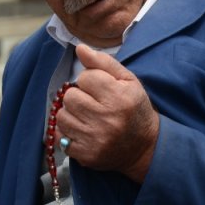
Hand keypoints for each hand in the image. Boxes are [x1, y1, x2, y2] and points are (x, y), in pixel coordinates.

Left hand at [57, 45, 159, 181]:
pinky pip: (61, 137)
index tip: (101, 89)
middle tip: (92, 104)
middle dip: (78, 97)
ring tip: (87, 117)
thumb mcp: (127, 81)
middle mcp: (106, 119)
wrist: (144, 147)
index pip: (85, 77)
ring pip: (62, 116)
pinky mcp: (85, 155)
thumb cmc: (134, 109)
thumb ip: (103, 62)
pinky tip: (83, 132)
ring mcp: (94, 139)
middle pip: (70, 96)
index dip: (91, 81)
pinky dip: (68, 133)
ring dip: (71, 114)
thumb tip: (79, 48)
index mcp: (119, 97)